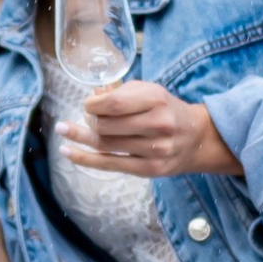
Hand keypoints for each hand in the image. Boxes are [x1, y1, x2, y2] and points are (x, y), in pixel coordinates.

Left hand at [65, 79, 238, 178]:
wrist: (197, 138)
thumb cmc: (166, 110)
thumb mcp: (150, 92)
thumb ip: (122, 92)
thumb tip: (93, 96)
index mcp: (157, 100)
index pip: (113, 104)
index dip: (92, 105)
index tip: (87, 104)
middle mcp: (158, 124)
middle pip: (107, 126)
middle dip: (89, 121)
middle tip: (85, 118)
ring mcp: (155, 150)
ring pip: (106, 145)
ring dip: (81, 137)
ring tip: (65, 130)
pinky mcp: (150, 169)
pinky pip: (110, 164)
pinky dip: (84, 158)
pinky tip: (67, 151)